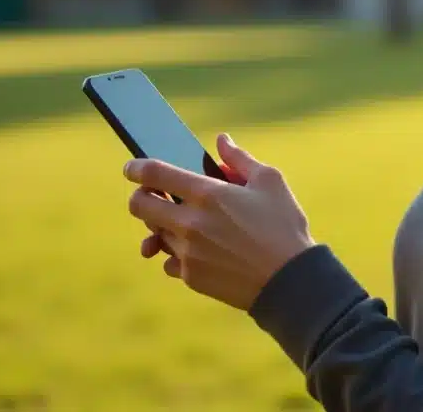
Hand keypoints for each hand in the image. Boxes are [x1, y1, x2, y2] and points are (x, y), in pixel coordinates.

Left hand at [124, 134, 315, 310]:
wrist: (290, 281)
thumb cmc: (284, 226)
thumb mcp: (270, 182)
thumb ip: (240, 159)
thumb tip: (221, 141)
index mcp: (208, 194)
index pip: (154, 174)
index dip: (136, 168)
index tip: (132, 168)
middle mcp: (190, 223)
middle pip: (139, 206)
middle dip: (141, 197)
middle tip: (155, 195)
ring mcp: (187, 252)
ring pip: (155, 233)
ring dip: (164, 224)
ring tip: (184, 222)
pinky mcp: (191, 277)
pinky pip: (169, 261)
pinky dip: (177, 253)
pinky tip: (198, 249)